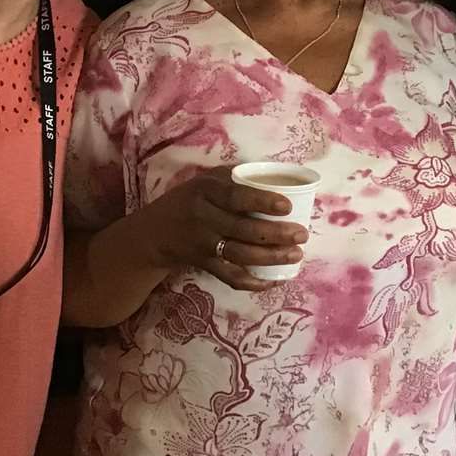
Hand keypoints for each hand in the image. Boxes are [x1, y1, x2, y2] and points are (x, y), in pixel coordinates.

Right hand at [135, 167, 308, 290]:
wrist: (154, 231)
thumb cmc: (190, 199)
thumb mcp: (206, 180)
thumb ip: (235, 176)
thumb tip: (278, 173)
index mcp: (205, 191)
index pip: (235, 196)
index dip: (261, 201)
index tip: (287, 206)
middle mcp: (203, 217)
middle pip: (242, 229)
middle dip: (276, 234)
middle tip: (302, 234)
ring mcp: (202, 244)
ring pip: (239, 255)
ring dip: (271, 258)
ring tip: (296, 254)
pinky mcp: (203, 265)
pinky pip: (230, 277)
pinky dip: (253, 282)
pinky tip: (274, 280)